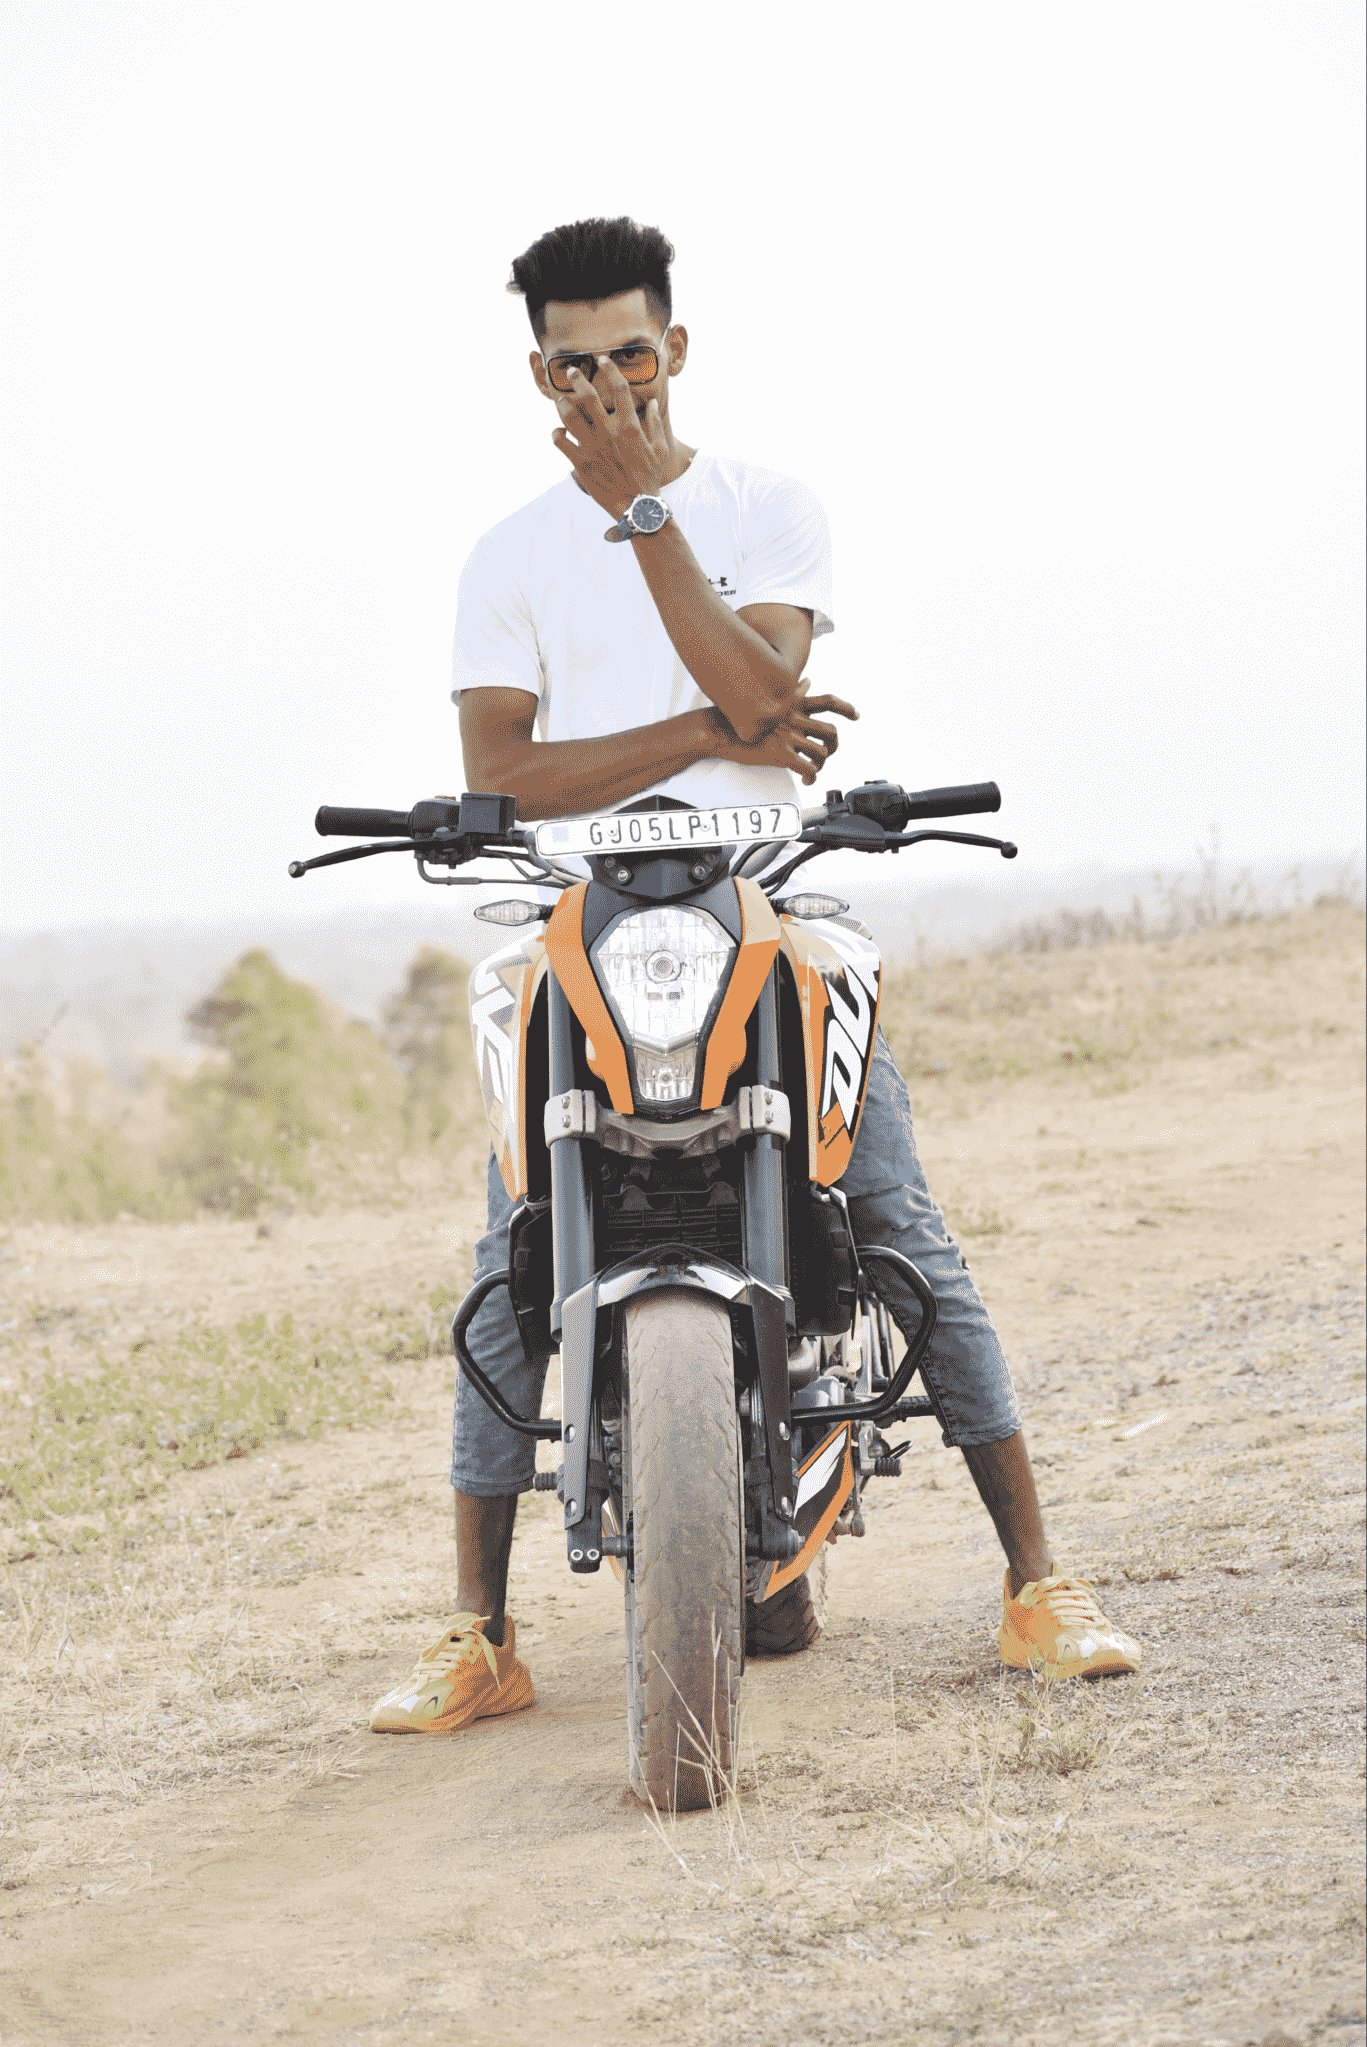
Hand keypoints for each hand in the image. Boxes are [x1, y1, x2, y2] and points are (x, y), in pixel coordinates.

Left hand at [550, 359, 671, 517]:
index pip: (619, 388)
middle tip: (571, 371)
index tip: (603, 360)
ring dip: (562, 404)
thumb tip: (651, 403)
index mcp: (629, 425)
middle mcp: (608, 432)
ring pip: (569, 415)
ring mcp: (592, 447)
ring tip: (561, 400)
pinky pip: (560, 441)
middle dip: (577, 378)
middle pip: (588, 395)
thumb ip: (655, 423)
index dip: (610, 369)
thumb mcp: (660, 449)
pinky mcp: (580, 462)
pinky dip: (556, 433)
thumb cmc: (649, 477)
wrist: (636, 505)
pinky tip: (559, 432)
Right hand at [707, 685, 858, 785]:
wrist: (719, 728)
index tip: (856, 715)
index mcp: (794, 705)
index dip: (845, 707)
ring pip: (821, 752)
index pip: (827, 702)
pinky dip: (811, 776)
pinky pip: (807, 768)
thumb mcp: (769, 698)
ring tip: (811, 770)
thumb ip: (793, 693)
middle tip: (826, 754)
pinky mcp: (780, 753)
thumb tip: (808, 682)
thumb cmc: (740, 715)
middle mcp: (795, 718)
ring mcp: (788, 735)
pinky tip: (805, 779)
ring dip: (820, 764)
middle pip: (831, 732)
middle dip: (833, 746)